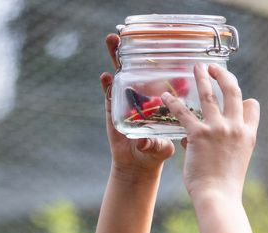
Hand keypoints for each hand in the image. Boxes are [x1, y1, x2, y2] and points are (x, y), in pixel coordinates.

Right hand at [100, 34, 176, 177]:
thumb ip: (156, 144)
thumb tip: (143, 141)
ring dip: (115, 57)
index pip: (160, 75)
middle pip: (138, 67)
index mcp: (159, 100)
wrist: (138, 165)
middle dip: (133, 50)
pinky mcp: (113, 109)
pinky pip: (109, 93)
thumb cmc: (156, 153)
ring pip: (121, 74)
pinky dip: (106, 84)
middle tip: (128, 32)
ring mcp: (127, 100)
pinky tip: (104, 76)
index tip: (161, 44)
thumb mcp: (162, 148)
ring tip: (112, 39)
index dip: (159, 60)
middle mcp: (143, 95)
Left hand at [161, 63, 259, 199]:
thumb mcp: (237, 163)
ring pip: (209, 94)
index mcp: (248, 136)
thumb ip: (226, 145)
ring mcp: (218, 130)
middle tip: (214, 68)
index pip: (252, 108)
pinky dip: (173, 102)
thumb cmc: (226, 186)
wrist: (219, 198)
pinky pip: (184, 112)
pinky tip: (165, 97)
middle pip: (233, 92)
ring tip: (196, 68)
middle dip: (223, 76)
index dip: (246, 99)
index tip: (239, 95)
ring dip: (201, 78)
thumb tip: (203, 136)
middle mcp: (235, 128)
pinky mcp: (199, 135)